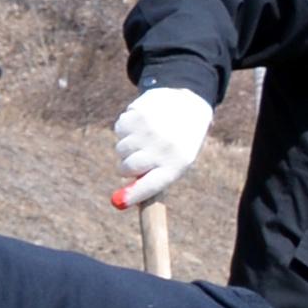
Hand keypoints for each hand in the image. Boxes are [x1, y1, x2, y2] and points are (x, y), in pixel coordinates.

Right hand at [112, 85, 212, 209]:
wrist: (188, 105)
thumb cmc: (177, 143)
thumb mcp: (172, 163)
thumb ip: (147, 182)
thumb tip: (119, 201)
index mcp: (176, 165)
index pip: (149, 186)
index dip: (133, 195)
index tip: (119, 202)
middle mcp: (164, 148)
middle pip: (127, 168)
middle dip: (127, 166)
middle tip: (139, 158)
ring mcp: (150, 131)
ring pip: (120, 149)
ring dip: (128, 146)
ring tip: (145, 137)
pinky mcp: (139, 115)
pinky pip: (119, 129)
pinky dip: (126, 128)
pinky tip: (142, 123)